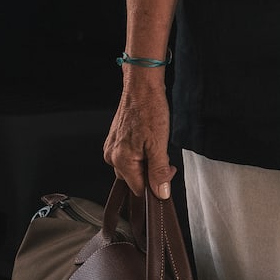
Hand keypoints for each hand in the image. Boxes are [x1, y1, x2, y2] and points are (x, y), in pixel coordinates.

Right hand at [103, 75, 174, 199]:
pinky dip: (140, 153)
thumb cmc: (150, 110)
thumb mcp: (159, 144)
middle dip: (151, 173)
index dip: (155, 184)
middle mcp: (112, 156)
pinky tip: (147, 140)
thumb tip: (160, 193)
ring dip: (146, 162)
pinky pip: (128, 155)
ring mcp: (112, 147)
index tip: (167, 171)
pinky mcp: (114, 140)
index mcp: (121, 160)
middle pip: (134, 179)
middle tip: (164, 156)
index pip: (138, 189)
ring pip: (131, 167)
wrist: (141, 87)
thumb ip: (159, 172)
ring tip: (155, 144)